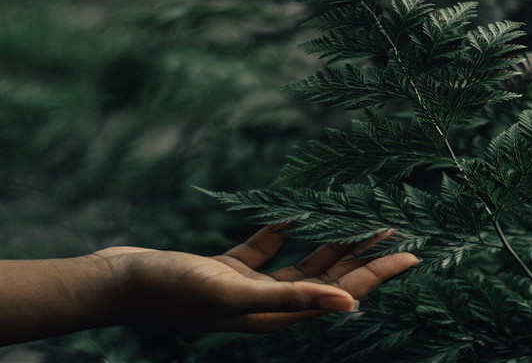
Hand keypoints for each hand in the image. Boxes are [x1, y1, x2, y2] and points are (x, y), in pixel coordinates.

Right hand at [94, 224, 417, 331]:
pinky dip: (282, 232)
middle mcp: (268, 304)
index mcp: (277, 316)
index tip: (412, 253)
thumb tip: (351, 306)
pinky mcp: (228, 269)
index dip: (378, 274)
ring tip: (360, 219)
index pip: (342, 293)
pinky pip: (266, 249)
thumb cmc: (173, 290)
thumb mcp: (235, 294)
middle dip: (363, 255)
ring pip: (302, 263)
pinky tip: (295, 214)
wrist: (119, 282)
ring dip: (330, 242)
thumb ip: (293, 299)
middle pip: (330, 279)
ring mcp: (248, 287)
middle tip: (396, 229)